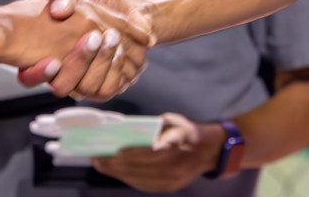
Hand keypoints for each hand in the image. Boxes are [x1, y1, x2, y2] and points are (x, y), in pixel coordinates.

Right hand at [9, 0, 151, 101]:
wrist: (128, 5)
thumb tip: (58, 11)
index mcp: (46, 48)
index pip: (29, 75)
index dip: (36, 74)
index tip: (52, 61)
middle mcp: (62, 70)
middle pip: (61, 85)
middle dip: (78, 62)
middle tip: (93, 37)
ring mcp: (84, 80)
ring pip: (86, 88)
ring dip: (99, 63)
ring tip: (111, 37)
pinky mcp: (105, 85)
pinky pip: (107, 90)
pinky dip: (115, 70)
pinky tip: (120, 50)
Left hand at [92, 113, 223, 192]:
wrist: (210, 151)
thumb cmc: (187, 131)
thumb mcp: (171, 122)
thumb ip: (151, 128)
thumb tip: (126, 132)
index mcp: (176, 144)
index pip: (148, 153)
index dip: (129, 154)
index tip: (112, 151)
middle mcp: (175, 165)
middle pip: (139, 168)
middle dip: (115, 165)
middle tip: (98, 159)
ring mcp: (173, 180)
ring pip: (139, 179)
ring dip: (119, 174)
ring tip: (103, 166)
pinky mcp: (170, 187)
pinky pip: (145, 185)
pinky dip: (130, 179)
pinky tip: (119, 173)